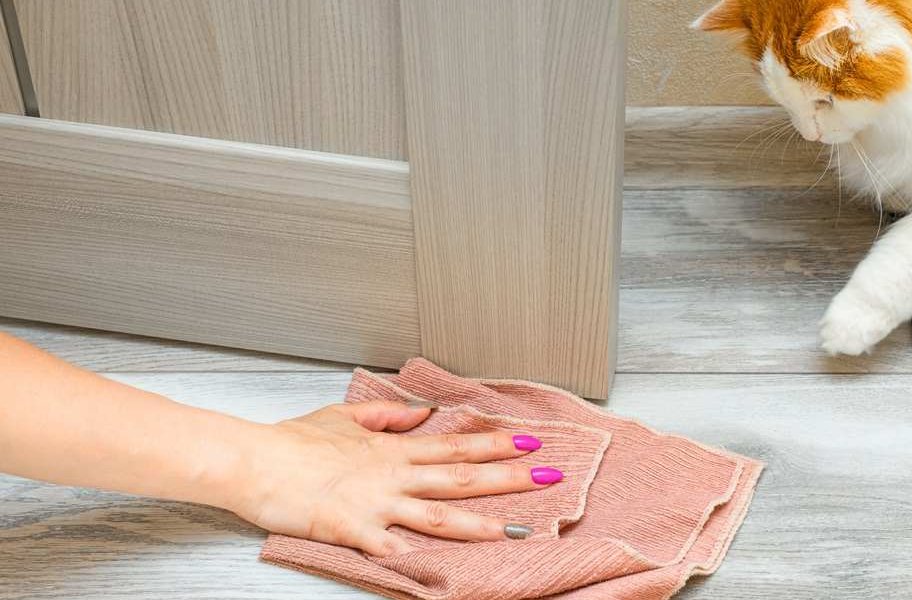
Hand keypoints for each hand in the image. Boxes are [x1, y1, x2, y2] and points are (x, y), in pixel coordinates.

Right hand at [228, 401, 558, 556]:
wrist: (253, 460)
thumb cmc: (291, 442)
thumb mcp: (343, 418)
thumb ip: (386, 418)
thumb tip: (420, 414)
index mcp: (390, 450)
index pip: (453, 446)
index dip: (493, 444)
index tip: (526, 443)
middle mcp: (391, 475)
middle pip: (459, 477)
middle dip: (506, 478)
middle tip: (545, 477)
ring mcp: (374, 503)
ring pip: (437, 515)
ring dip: (479, 523)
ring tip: (514, 529)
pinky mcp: (351, 529)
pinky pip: (388, 547)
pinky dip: (413, 556)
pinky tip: (441, 569)